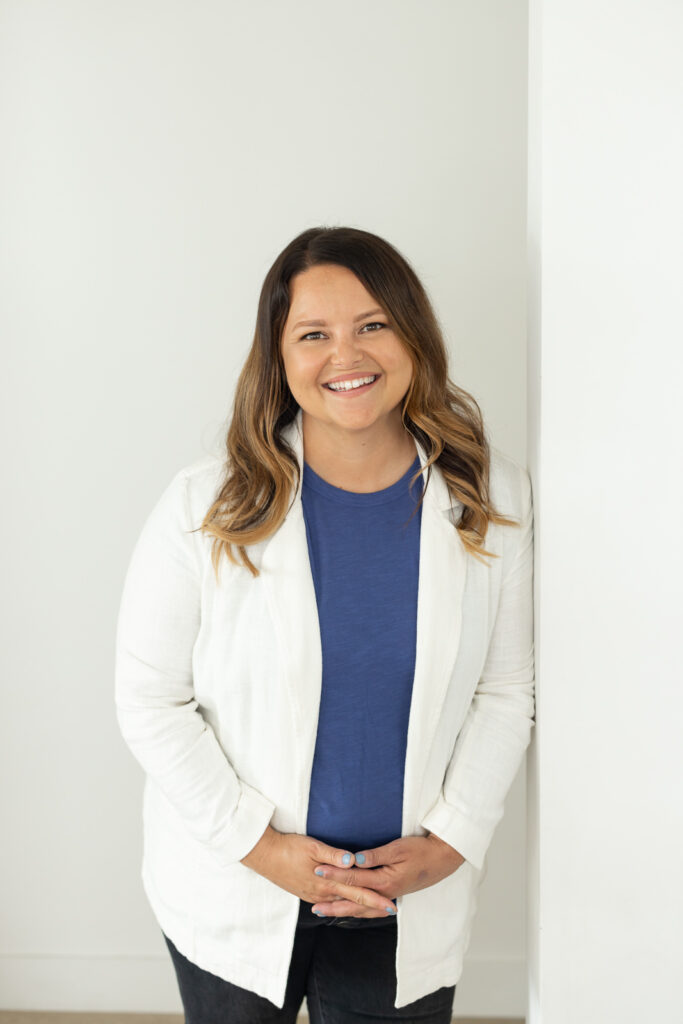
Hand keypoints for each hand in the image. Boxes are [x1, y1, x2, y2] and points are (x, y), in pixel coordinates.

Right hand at [240, 825, 396, 914]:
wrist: (264, 855)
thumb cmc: (288, 847)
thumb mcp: (311, 846)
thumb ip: (333, 855)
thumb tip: (352, 861)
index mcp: (326, 882)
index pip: (357, 892)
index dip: (375, 898)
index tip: (392, 904)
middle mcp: (322, 893)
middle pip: (352, 902)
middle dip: (373, 906)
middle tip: (392, 910)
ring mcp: (313, 895)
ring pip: (342, 904)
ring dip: (359, 906)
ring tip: (375, 908)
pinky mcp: (307, 893)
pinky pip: (330, 902)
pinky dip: (343, 905)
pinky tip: (347, 905)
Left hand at [310, 833, 464, 918]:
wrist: (442, 859)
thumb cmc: (420, 850)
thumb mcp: (398, 848)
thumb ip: (375, 855)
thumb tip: (355, 859)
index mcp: (384, 881)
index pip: (353, 878)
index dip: (334, 874)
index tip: (317, 871)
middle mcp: (385, 893)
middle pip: (354, 901)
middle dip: (333, 904)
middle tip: (314, 908)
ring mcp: (389, 897)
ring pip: (362, 909)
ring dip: (344, 911)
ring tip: (327, 913)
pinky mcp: (393, 895)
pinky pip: (372, 909)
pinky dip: (359, 912)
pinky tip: (352, 912)